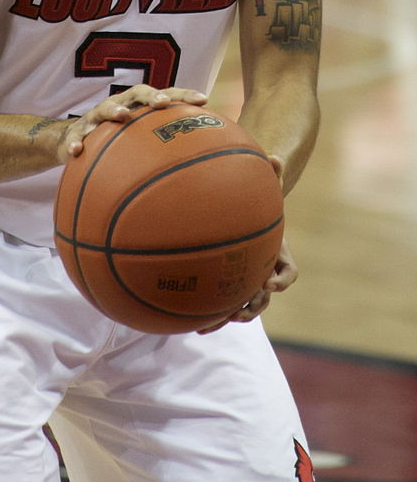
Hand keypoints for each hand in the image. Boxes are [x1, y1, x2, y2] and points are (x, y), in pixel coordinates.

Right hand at [57, 84, 206, 160]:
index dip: (183, 96)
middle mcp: (120, 106)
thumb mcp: (141, 141)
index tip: (203, 100)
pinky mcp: (77, 132)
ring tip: (122, 116)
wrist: (75, 141)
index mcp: (139, 107)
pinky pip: (75, 135)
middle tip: (162, 103)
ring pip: (104, 109)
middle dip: (150, 95)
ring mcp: (96, 117)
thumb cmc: (117, 141)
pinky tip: (78, 150)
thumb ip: (165, 148)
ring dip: (114, 110)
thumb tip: (201, 166)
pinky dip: (76, 141)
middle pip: (136, 93)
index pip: (165, 96)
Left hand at [198, 155, 296, 332]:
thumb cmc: (256, 198)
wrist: (247, 210)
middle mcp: (264, 271)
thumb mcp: (265, 186)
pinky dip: (211, 315)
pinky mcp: (229, 284)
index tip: (269, 282)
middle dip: (253, 306)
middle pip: (265, 297)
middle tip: (240, 312)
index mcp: (277, 253)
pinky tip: (192, 325)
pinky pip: (223, 304)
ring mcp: (247, 280)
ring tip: (212, 324)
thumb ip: (271, 174)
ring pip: (244, 306)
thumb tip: (275, 156)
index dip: (281, 279)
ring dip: (231, 317)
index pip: (288, 272)